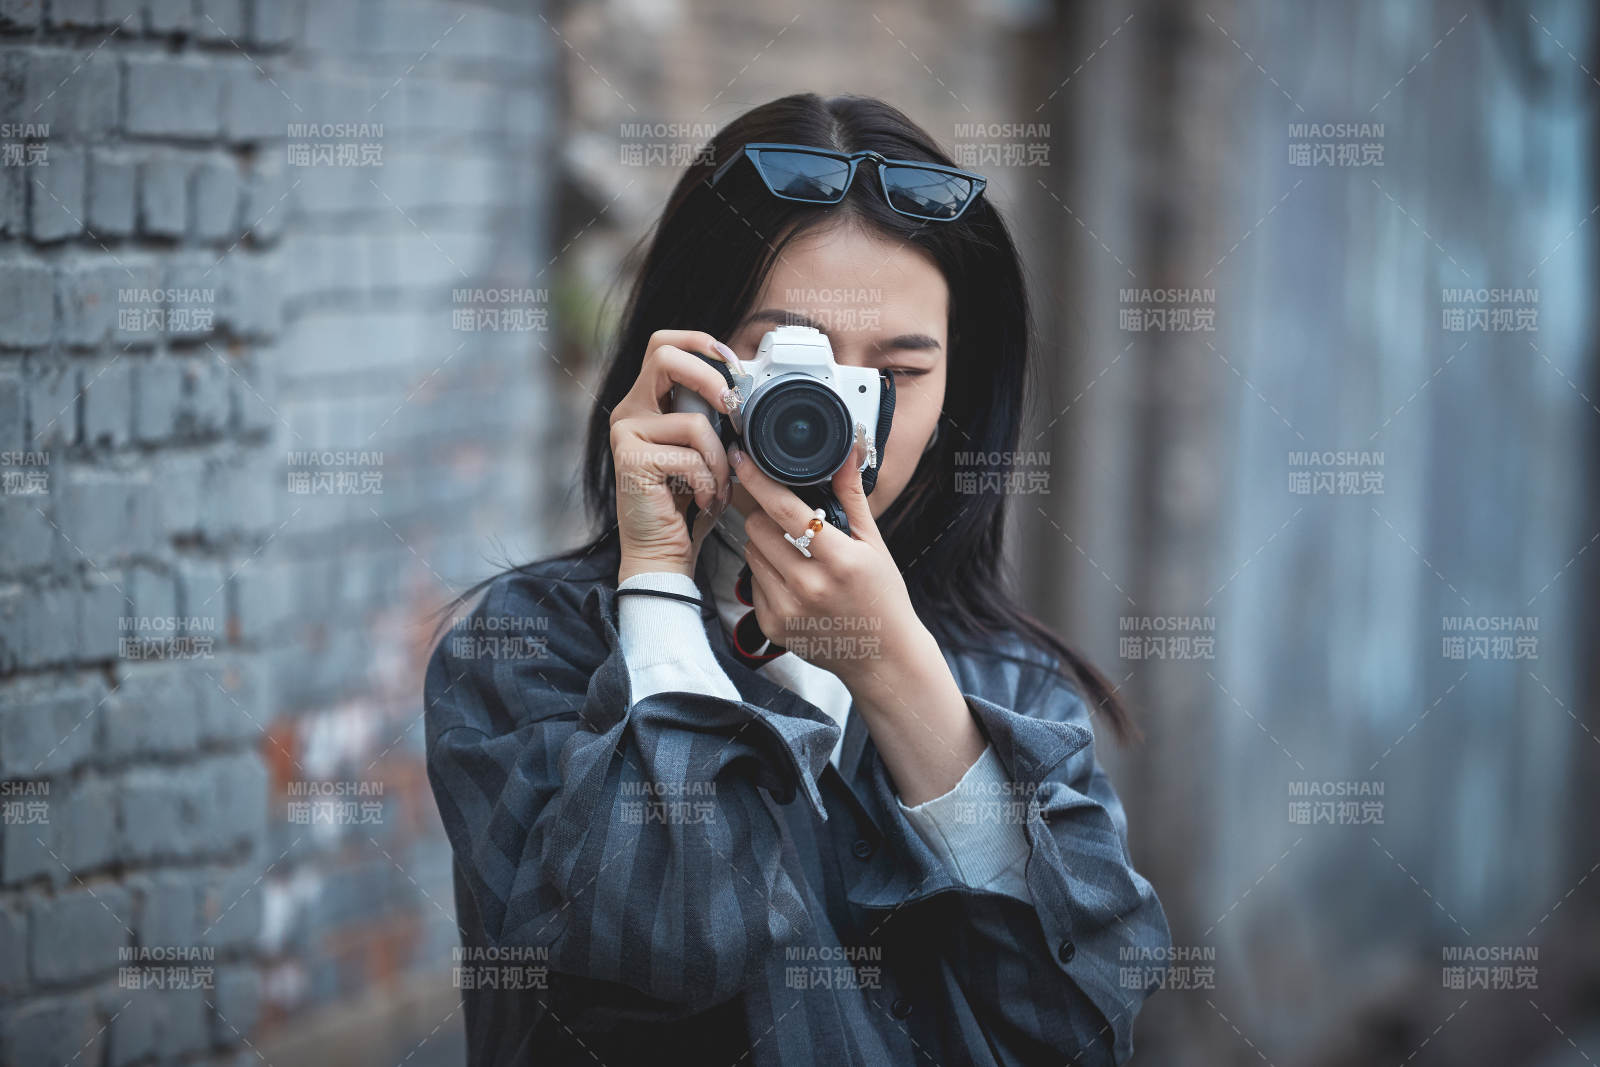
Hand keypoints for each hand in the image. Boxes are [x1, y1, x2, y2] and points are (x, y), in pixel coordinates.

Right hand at [609, 330, 738, 582]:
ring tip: (715, 486)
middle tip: (733, 408)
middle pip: (664, 355)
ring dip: (719, 459)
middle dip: (710, 377)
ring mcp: (626, 432)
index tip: (732, 363)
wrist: (663, 551)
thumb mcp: (706, 449)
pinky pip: (690, 455)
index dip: (699, 342)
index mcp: (647, 402)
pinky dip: (707, 481)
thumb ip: (713, 415)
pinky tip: (700, 499)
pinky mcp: (631, 457)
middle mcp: (630, 411)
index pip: (663, 344)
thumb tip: (744, 388)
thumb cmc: (687, 502)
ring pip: (695, 421)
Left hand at [732, 438, 933, 685]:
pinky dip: (766, 574)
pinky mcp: (773, 627)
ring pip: (751, 552)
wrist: (883, 658)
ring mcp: (788, 610)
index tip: (742, 458)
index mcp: (840, 560)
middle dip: (766, 515)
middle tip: (788, 521)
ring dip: (765, 544)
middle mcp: (810, 587)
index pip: (786, 510)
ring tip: (795, 554)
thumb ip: (853, 496)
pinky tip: (793, 581)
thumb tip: (847, 450)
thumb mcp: (874, 544)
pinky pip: (752, 582)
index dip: (759, 480)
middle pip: (758, 528)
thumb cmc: (882, 596)